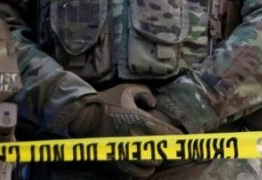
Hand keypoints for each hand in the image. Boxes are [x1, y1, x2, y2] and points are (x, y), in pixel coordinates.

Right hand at [63, 84, 183, 178]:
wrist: (80, 118)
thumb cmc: (104, 103)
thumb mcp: (125, 90)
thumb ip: (144, 92)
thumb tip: (153, 102)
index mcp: (142, 122)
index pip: (172, 136)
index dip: (179, 138)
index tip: (181, 139)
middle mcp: (138, 140)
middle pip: (163, 152)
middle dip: (164, 148)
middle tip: (162, 144)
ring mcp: (128, 154)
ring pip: (153, 164)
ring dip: (154, 159)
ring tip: (150, 153)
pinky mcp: (119, 165)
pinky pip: (141, 173)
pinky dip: (144, 169)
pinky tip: (142, 162)